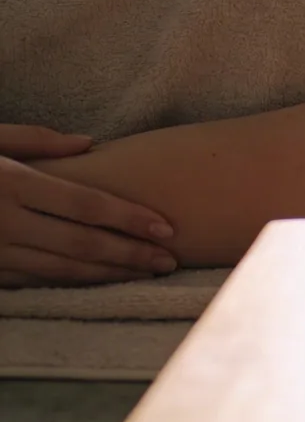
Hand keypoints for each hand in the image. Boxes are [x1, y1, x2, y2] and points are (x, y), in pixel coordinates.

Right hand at [0, 125, 176, 287]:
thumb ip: (34, 140)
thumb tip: (88, 143)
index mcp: (11, 183)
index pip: (83, 204)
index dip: (128, 218)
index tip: (167, 228)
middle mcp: (3, 222)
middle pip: (80, 243)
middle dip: (129, 254)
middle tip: (169, 261)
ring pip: (60, 269)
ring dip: (107, 274)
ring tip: (145, 273)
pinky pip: (34, 281)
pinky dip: (71, 281)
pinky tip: (100, 280)